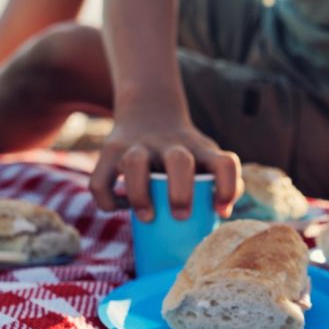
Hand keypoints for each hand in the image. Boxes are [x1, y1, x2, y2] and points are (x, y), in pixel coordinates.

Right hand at [89, 117, 240, 220]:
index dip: (227, 187)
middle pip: (180, 162)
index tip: (220, 210)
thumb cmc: (185, 152)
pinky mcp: (111, 152)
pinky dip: (108, 200)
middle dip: (181, 192)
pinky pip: (101, 180)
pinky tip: (120, 205)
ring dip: (139, 194)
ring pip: (135, 164)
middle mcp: (170, 144)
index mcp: (199, 150)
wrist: (148, 111)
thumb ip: (220, 183)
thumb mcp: (206, 158)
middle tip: (181, 215)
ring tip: (146, 217)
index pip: (224, 163)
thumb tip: (221, 213)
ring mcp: (138, 145)